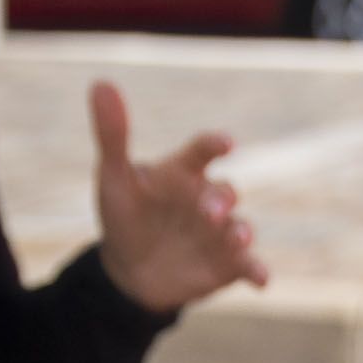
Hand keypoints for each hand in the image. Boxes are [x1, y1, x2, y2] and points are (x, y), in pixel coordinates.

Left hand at [87, 82, 268, 310]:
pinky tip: (262, 279)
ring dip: (242, 232)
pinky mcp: (230, 264)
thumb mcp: (114, 178)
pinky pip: (249, 265)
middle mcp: (208, 198)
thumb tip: (99, 83)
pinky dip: (258, 270)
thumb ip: (112, 134)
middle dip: (220, 200)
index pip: (201, 152)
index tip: (225, 143)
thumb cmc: (125, 214)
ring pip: (240, 226)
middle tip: (208, 211)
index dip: (213, 145)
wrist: (130, 271)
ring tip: (238, 238)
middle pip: (224, 191)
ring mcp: (222, 232)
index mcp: (183, 173)